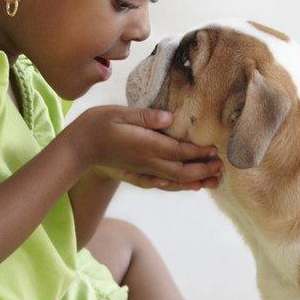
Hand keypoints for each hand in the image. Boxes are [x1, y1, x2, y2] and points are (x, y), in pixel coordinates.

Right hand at [63, 106, 222, 190]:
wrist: (78, 149)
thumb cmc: (98, 125)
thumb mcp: (119, 113)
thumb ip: (145, 117)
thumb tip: (169, 118)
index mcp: (144, 144)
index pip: (177, 151)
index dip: (197, 153)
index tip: (214, 150)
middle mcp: (146, 162)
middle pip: (180, 170)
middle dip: (202, 170)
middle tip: (221, 167)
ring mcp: (142, 171)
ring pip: (173, 181)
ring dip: (195, 181)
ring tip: (214, 181)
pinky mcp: (137, 176)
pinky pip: (162, 185)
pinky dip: (179, 187)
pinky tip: (190, 186)